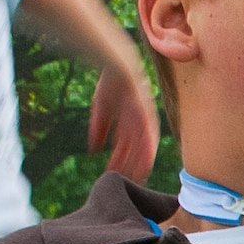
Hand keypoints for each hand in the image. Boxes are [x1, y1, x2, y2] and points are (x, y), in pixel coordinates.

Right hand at [88, 61, 159, 182]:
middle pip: (136, 148)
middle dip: (131, 164)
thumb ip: (99, 129)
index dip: (120, 158)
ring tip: (139, 176)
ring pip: (145, 145)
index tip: (114, 172)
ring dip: (142, 161)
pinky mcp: (148, 114)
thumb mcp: (100, 110)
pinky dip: (148, 149)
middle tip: (128, 180)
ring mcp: (145, 118)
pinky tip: (146, 161)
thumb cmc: (110, 83)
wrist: (117, 63)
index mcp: (129, 120)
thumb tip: (94, 150)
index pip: (125, 144)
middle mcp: (139, 122)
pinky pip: (149, 135)